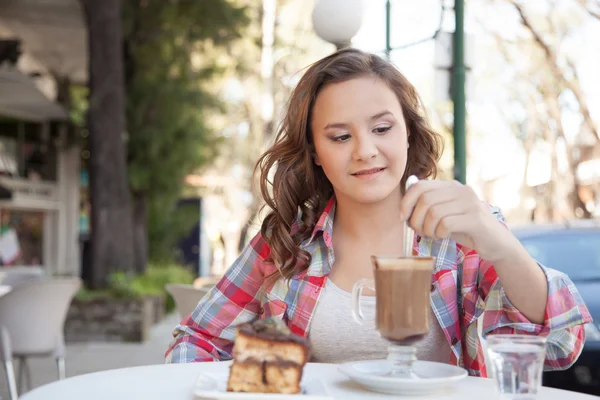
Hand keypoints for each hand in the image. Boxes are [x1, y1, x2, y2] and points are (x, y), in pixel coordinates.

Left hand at [399, 180, 513, 261]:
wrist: (496, 244)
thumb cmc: (465, 229)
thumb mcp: (444, 215)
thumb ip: (427, 208)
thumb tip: (404, 208)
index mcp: (451, 186)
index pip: (420, 185)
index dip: (406, 202)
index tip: (403, 217)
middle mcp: (461, 190)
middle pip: (425, 199)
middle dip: (416, 219)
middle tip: (419, 232)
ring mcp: (470, 203)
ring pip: (434, 212)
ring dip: (427, 229)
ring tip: (432, 235)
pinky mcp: (476, 219)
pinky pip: (446, 224)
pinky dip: (439, 233)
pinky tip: (443, 236)